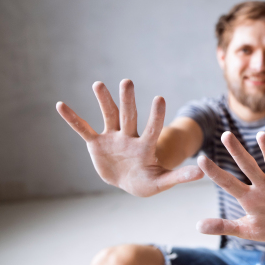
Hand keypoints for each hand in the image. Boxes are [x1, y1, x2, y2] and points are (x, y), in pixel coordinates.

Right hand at [56, 79, 202, 196]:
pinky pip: (83, 130)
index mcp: (146, 147)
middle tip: (127, 81)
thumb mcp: (163, 181)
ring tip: (98, 84)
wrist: (130, 182)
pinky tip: (61, 105)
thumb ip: (180, 176)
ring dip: (104, 101)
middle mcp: (129, 137)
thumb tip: (203, 172)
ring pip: (109, 116)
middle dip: (128, 100)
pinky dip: (73, 119)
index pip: (152, 128)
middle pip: (129, 116)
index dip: (156, 115)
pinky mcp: (97, 144)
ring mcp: (113, 138)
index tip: (159, 98)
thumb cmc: (148, 181)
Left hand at [196, 131, 264, 241]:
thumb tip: (198, 226)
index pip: (228, 182)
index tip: (200, 159)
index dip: (215, 172)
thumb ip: (224, 226)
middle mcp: (262, 186)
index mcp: (248, 197)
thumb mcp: (246, 229)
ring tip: (261, 135)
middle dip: (237, 152)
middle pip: (247, 166)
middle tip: (225, 135)